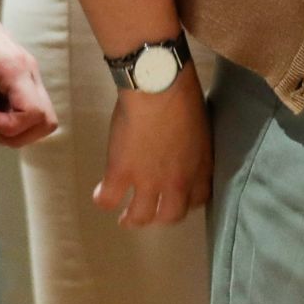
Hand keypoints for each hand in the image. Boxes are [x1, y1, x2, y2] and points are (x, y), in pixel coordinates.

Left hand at [0, 0, 57, 147]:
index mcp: (15, 68)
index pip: (34, 114)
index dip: (8, 128)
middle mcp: (28, 70)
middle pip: (45, 120)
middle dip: (14, 133)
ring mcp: (26, 71)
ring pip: (38, 116)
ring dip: (9, 125)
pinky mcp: (17, 73)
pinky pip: (24, 106)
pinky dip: (4, 114)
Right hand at [94, 69, 211, 228]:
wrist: (159, 85)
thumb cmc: (184, 96)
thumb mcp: (201, 128)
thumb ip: (194, 149)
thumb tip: (185, 152)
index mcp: (200, 167)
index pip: (198, 200)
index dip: (186, 201)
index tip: (178, 197)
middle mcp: (176, 181)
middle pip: (170, 216)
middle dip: (160, 216)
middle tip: (150, 211)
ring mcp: (147, 181)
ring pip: (140, 217)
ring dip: (132, 218)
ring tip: (125, 217)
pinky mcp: (121, 174)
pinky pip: (108, 200)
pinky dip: (104, 198)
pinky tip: (102, 192)